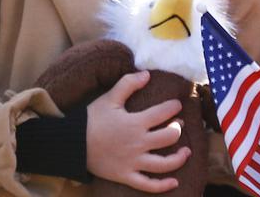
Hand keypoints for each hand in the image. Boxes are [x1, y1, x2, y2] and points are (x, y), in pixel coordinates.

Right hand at [86, 70, 189, 192]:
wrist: (73, 144)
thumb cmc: (92, 119)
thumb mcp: (109, 98)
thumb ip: (128, 84)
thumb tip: (147, 74)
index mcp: (135, 123)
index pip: (162, 113)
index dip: (173, 107)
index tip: (177, 104)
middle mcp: (138, 143)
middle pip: (168, 137)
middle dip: (177, 130)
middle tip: (179, 125)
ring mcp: (133, 162)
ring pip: (164, 164)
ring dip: (179, 158)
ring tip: (186, 152)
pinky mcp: (126, 176)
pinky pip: (148, 184)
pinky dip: (163, 185)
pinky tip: (174, 182)